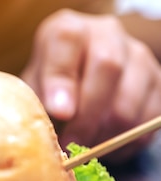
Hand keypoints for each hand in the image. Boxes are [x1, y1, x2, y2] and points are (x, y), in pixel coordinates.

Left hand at [21, 9, 160, 162]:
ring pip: (130, 99)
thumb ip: (37, 102)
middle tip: (71, 145)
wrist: (75, 87)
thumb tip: (52, 125)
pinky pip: (148, 119)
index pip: (67, 40)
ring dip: (106, 135)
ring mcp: (137, 57)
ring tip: (85, 150)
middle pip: (108, 67)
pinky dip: (126, 142)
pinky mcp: (157, 83)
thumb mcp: (32, 90)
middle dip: (87, 117)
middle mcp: (107, 34)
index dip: (62, 80)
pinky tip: (106, 147)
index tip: (59, 113)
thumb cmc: (48, 90)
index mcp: (68, 31)